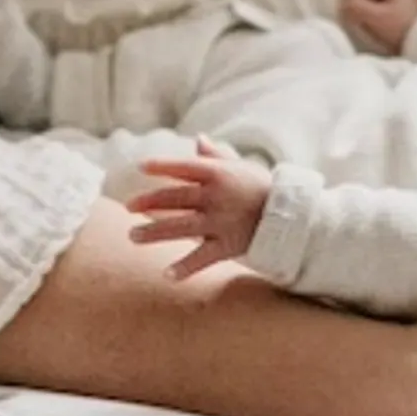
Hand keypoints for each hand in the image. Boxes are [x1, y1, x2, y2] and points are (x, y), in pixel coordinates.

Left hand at [125, 141, 272, 279]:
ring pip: (180, 228)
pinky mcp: (227, 246)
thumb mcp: (240, 167)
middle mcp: (215, 197)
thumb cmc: (261, 187)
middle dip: (148, 202)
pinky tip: (166, 275)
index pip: (183, 167)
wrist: (289, 216)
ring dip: (153, 232)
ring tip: (132, 236)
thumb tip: (198, 140)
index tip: (141, 167)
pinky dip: (185, 267)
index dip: (162, 166)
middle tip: (128, 207)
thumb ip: (216, 155)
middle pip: (175, 199)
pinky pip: (202, 258)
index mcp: (217, 174)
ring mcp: (220, 222)